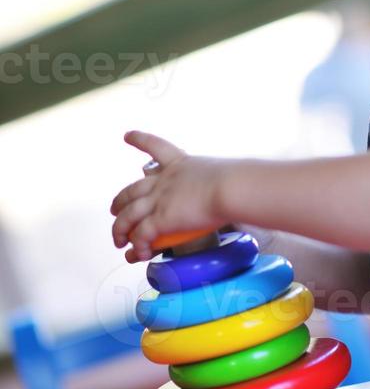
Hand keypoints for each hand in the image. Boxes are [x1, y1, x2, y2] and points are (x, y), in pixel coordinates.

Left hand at [110, 130, 229, 261]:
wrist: (231, 188)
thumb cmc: (236, 181)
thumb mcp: (222, 174)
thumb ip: (217, 183)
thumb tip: (231, 194)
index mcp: (180, 164)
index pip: (155, 146)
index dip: (139, 140)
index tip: (128, 135)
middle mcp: (165, 180)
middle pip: (132, 190)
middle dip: (119, 201)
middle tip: (114, 209)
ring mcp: (160, 199)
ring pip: (128, 216)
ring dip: (119, 230)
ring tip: (119, 241)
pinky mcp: (161, 219)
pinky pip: (141, 235)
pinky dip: (138, 246)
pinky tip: (140, 253)